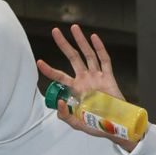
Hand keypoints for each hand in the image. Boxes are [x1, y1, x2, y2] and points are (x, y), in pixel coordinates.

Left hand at [37, 24, 135, 151]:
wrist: (116, 127)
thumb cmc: (96, 125)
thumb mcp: (77, 123)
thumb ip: (66, 115)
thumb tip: (60, 101)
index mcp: (75, 89)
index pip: (60, 76)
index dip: (49, 70)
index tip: (39, 62)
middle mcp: (85, 80)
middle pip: (73, 57)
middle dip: (64, 44)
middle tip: (55, 31)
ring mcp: (97, 77)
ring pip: (88, 55)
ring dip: (81, 41)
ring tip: (74, 27)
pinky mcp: (109, 78)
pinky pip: (104, 60)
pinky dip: (100, 48)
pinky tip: (94, 37)